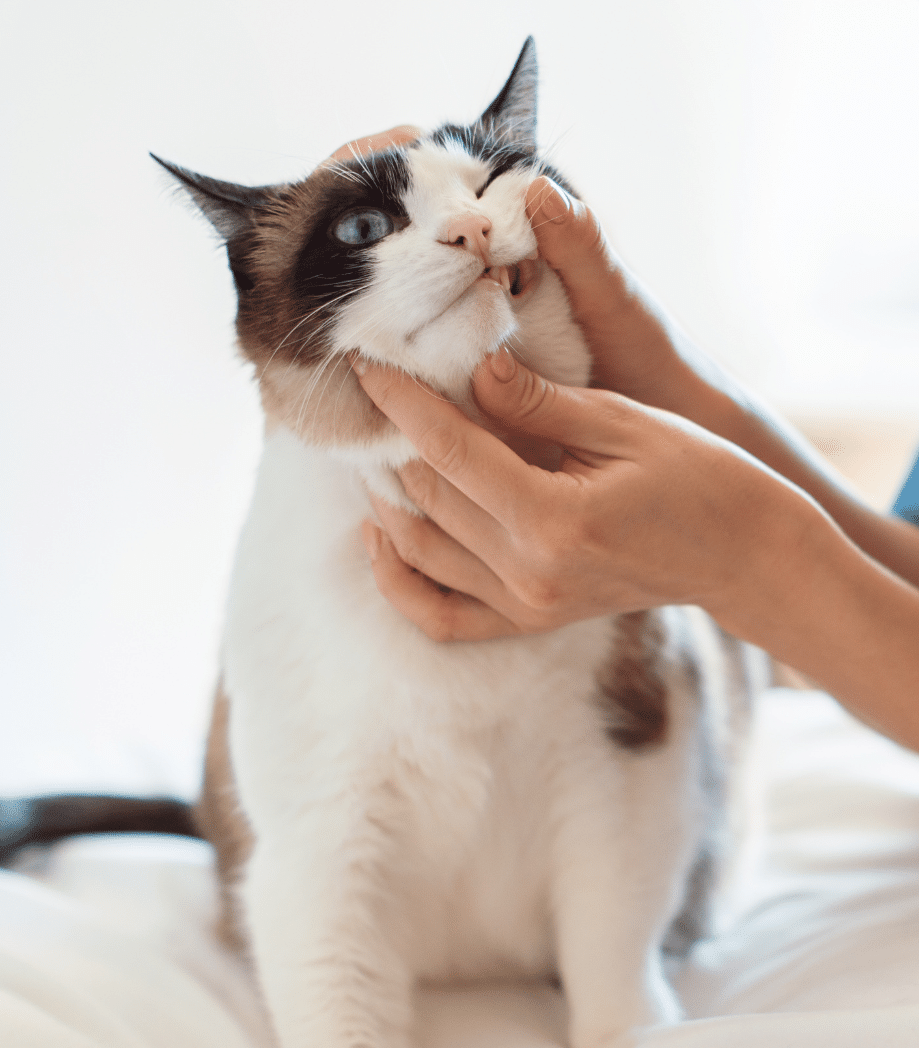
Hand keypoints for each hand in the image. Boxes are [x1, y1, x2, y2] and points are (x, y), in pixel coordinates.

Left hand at [354, 348, 815, 642]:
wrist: (741, 555)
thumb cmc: (700, 478)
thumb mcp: (624, 423)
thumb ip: (540, 402)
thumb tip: (475, 368)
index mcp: (554, 518)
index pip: (448, 450)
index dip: (400, 403)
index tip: (367, 366)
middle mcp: (529, 572)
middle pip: (425, 500)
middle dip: (388, 444)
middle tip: (368, 400)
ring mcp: (526, 605)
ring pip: (420, 555)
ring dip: (385, 503)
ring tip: (371, 454)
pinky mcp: (529, 620)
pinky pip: (441, 617)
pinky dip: (401, 582)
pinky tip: (383, 539)